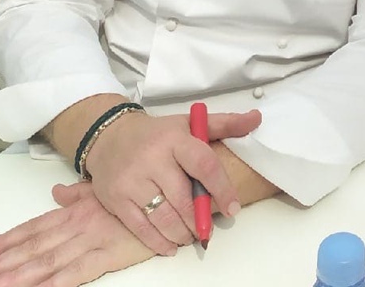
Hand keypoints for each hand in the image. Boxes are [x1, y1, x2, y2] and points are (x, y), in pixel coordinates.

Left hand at [0, 181, 153, 286]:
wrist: (173, 194)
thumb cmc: (142, 192)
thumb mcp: (106, 189)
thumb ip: (78, 194)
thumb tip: (56, 194)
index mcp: (75, 210)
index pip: (33, 227)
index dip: (6, 240)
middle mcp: (77, 224)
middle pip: (32, 247)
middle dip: (0, 263)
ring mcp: (92, 240)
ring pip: (46, 262)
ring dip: (17, 276)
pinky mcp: (109, 254)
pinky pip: (77, 272)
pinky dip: (55, 283)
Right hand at [82, 109, 260, 254]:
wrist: (108, 136)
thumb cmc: (157, 134)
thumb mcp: (189, 124)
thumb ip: (224, 124)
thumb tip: (255, 118)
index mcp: (174, 139)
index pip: (203, 165)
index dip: (221, 189)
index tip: (233, 208)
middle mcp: (152, 160)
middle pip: (182, 198)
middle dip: (200, 219)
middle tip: (208, 228)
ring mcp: (132, 181)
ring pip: (163, 217)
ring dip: (182, 233)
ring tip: (191, 236)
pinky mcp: (116, 199)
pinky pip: (140, 227)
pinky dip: (158, 242)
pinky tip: (171, 245)